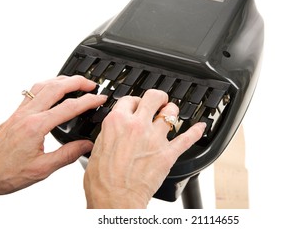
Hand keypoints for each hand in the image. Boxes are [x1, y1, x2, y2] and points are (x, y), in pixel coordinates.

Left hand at [0, 75, 105, 202]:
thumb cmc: (4, 173)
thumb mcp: (41, 169)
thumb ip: (67, 155)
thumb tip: (86, 145)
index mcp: (36, 127)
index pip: (69, 107)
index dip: (89, 101)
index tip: (100, 99)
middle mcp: (27, 115)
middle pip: (56, 87)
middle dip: (77, 82)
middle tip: (92, 84)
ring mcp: (19, 113)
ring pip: (43, 85)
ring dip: (62, 80)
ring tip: (76, 82)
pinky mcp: (15, 115)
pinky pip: (33, 92)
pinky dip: (48, 85)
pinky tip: (53, 89)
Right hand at [83, 89, 205, 207]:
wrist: (115, 200)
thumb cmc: (103, 180)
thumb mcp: (97, 148)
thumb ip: (110, 133)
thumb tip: (115, 129)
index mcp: (117, 122)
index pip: (130, 99)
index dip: (135, 101)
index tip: (137, 105)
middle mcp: (137, 126)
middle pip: (154, 97)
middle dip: (158, 97)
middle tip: (159, 101)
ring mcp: (154, 138)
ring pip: (171, 113)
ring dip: (172, 112)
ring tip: (171, 114)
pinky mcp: (168, 153)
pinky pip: (187, 138)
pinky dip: (196, 131)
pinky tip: (201, 127)